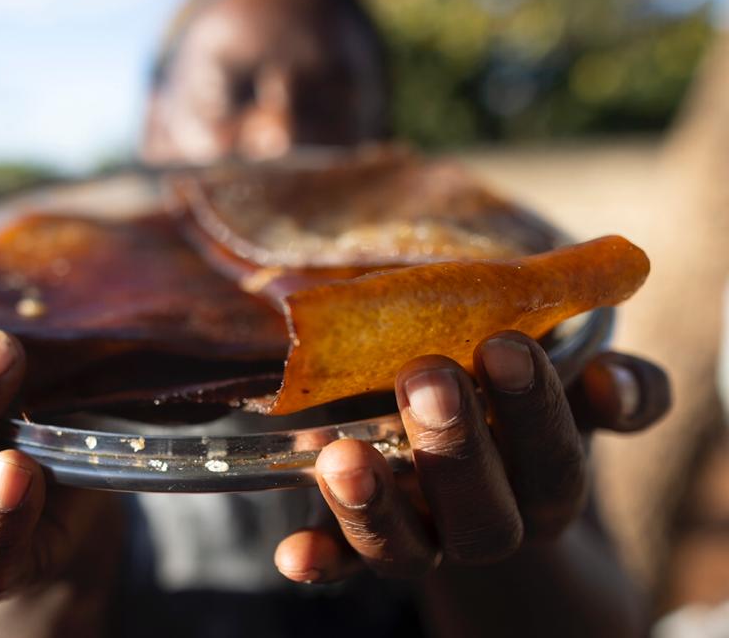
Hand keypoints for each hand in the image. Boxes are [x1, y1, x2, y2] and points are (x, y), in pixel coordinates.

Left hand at [274, 331, 670, 581]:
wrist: (482, 473)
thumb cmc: (520, 411)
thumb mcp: (574, 394)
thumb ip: (615, 388)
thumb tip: (612, 381)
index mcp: (544, 488)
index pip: (553, 463)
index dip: (534, 410)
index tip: (504, 345)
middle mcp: (486, 527)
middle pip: (482, 518)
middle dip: (456, 448)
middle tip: (427, 375)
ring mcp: (421, 541)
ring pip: (406, 551)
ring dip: (375, 506)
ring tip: (342, 455)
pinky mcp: (360, 544)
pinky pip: (342, 565)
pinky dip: (321, 559)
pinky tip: (294, 554)